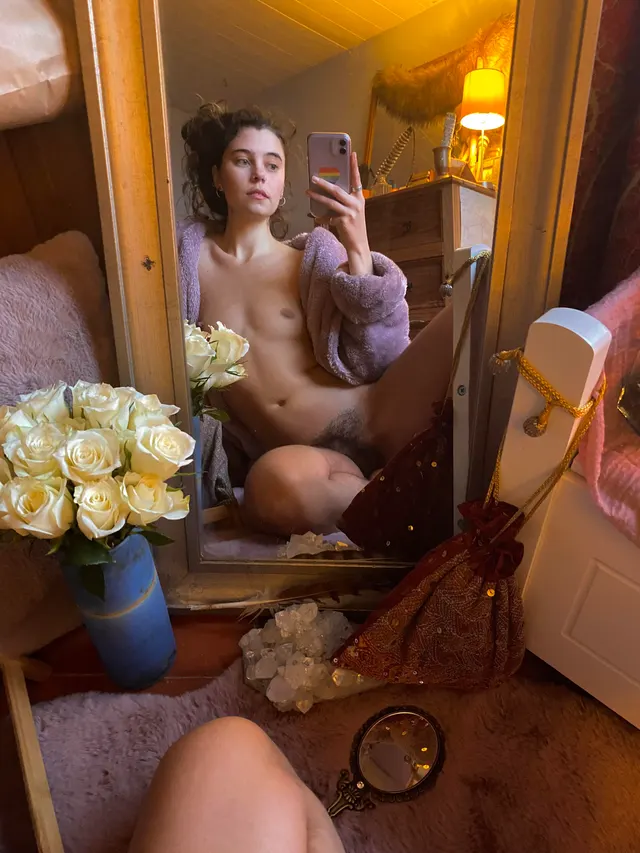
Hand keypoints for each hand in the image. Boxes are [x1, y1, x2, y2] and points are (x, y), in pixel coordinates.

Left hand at [307, 151, 372, 275]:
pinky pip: (328, 217)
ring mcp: (350, 212)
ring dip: (317, 197)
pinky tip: (317, 218)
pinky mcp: (344, 221)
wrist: (358, 245)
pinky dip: (322, 217)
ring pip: (330, 202)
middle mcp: (356, 204)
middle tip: (313, 177)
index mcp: (359, 198)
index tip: (352, 154)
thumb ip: (344, 201)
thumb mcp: (352, 211)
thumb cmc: (354, 227)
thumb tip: (329, 191)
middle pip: (337, 190)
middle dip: (324, 183)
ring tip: (308, 192)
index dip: (354, 166)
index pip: (356, 179)